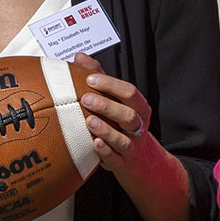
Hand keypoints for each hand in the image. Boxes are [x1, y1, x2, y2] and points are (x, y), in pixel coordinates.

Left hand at [71, 54, 191, 220]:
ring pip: (124, 139)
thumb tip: (80, 57)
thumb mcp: (115, 100)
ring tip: (88, 121)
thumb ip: (100, 78)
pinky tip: (94, 144)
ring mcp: (132, 146)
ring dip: (106, 130)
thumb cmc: (121, 123)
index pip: (130, 92)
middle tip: (86, 98)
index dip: (111, 85)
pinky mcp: (123, 163)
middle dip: (107, 106)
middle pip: (129, 115)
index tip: (90, 79)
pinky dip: (105, 152)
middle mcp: (139, 127)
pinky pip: (116, 159)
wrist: (139, 159)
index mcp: (139, 108)